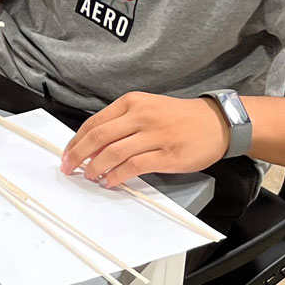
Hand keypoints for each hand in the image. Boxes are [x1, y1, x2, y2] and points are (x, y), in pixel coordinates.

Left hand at [60, 93, 230, 187]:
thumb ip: (122, 123)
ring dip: (96, 168)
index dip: (76, 141)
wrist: (216, 122)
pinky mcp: (166, 155)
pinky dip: (117, 175)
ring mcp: (154, 135)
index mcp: (132, 102)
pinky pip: (134, 166)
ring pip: (113, 152)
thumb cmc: (180, 117)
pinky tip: (111, 181)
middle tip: (69, 168)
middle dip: (78, 155)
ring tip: (90, 176)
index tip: (67, 154)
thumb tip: (92, 145)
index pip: (94, 122)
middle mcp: (141, 116)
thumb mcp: (148, 108)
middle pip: (98, 137)